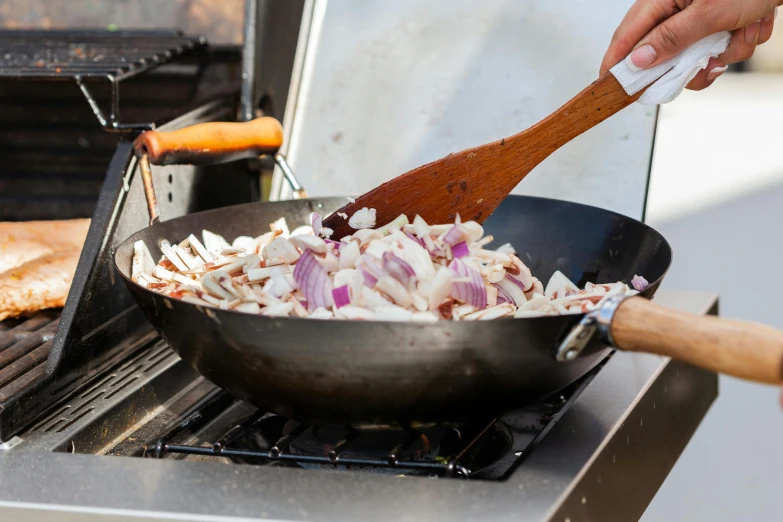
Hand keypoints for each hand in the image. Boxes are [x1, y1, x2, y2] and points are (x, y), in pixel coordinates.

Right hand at [600, 0, 780, 90]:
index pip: (627, 35)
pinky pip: (719, 50)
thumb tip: (638, 61)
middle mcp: (677, 8)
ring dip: (723, 52)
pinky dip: (740, 43)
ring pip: (695, 57)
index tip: (610, 86)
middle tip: (705, 65)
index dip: (617, 62)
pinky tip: (753, 24)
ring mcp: (699, 17)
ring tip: (743, 30)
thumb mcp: (710, 11)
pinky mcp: (719, 24)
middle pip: (662, 54)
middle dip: (689, 64)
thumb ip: (671, 38)